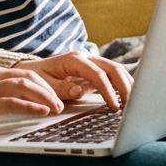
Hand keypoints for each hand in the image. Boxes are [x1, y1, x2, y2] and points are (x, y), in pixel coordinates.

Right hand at [0, 63, 64, 133]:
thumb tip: (12, 99)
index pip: (23, 72)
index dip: (42, 83)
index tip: (53, 95)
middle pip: (28, 76)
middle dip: (48, 89)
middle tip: (60, 103)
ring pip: (23, 86)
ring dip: (44, 97)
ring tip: (55, 109)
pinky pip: (11, 103)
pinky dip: (30, 107)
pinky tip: (41, 112)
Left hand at [14, 51, 132, 111]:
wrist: (30, 70)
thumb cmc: (35, 78)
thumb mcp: (43, 84)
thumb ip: (60, 88)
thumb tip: (80, 91)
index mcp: (73, 60)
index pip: (97, 74)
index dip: (108, 91)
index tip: (114, 107)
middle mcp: (84, 58)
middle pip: (112, 68)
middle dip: (124, 85)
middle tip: (132, 104)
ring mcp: (90, 63)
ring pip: (115, 69)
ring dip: (127, 83)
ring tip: (135, 101)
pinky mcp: (93, 70)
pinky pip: (111, 74)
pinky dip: (121, 83)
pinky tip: (128, 95)